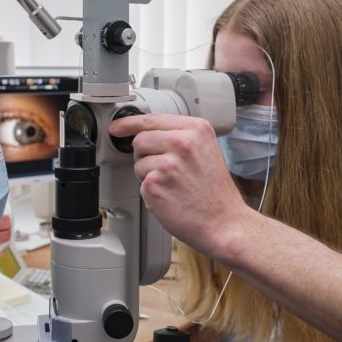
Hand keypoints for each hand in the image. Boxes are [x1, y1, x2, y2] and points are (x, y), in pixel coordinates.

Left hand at [108, 114, 248, 256]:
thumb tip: (147, 134)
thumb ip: (179, 137)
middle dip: (146, 156)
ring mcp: (167, 163)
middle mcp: (182, 142)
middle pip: (140, 140)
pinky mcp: (154, 184)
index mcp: (197, 129)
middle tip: (168, 172)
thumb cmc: (215, 193)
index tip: (117, 128)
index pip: (152, 119)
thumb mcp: (206, 151)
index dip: (129, 123)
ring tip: (174, 186)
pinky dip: (151, 193)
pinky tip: (171, 198)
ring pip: (138, 162)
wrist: (224, 223)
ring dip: (148, 175)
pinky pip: (140, 183)